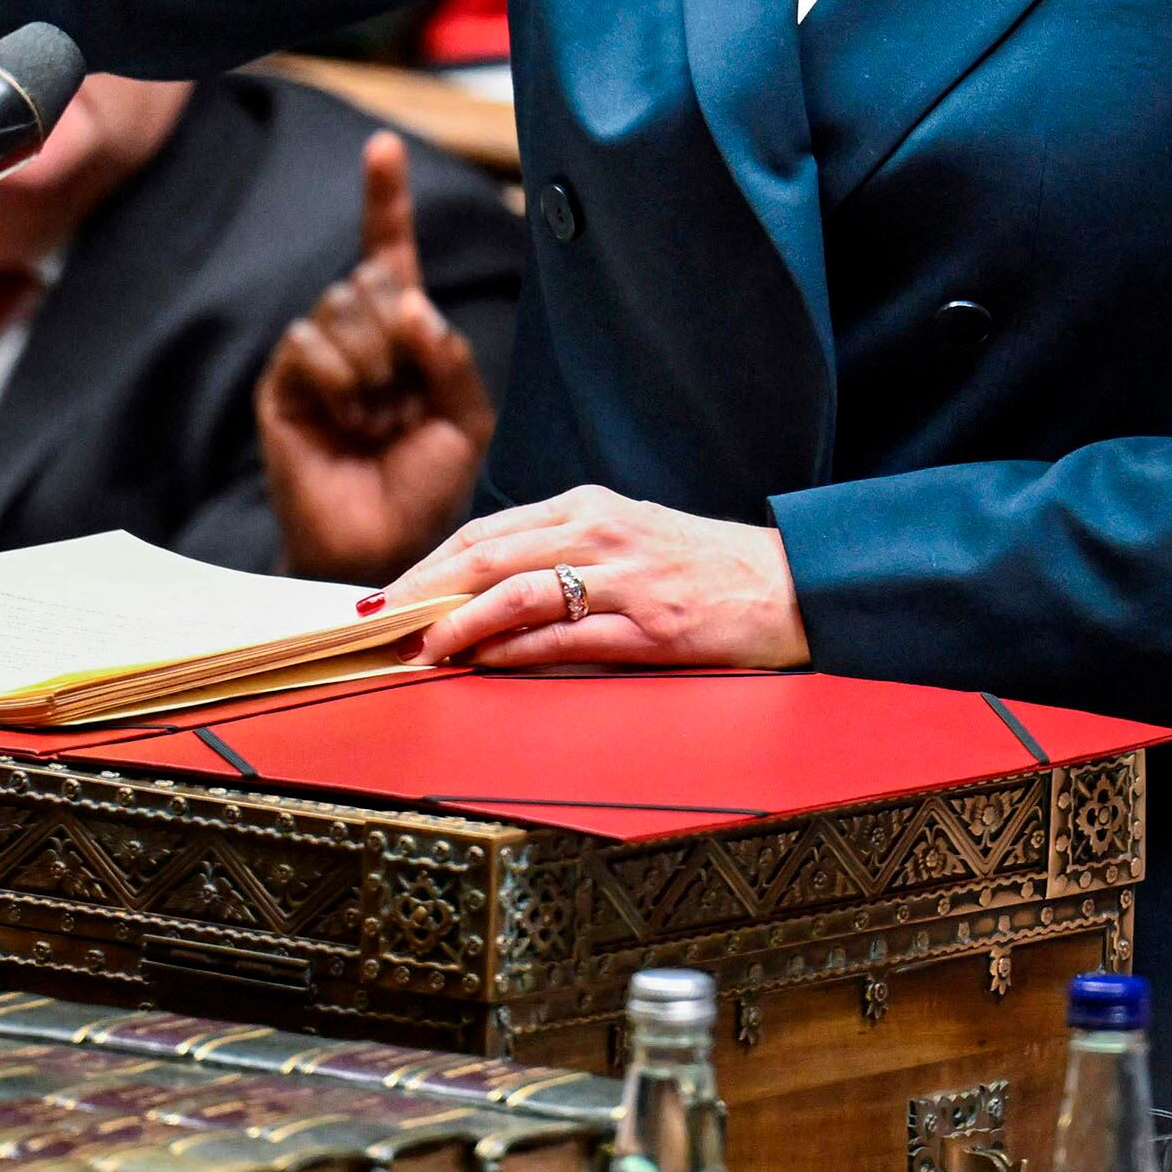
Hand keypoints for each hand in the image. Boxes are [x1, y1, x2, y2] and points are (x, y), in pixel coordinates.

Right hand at [255, 134, 498, 579]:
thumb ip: (450, 357)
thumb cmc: (427, 487)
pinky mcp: (282, 385)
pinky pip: (310, 343)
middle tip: (404, 407)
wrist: (383, 548)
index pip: (388, 250)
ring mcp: (315, 357)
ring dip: (375, 368)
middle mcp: (354, 333)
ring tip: (377, 423)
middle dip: (402, 340)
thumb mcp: (465, 420)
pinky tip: (349, 422)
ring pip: (344, 309)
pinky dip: (341, 380)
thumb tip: (411, 302)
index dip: (384, 198)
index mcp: (401, 331)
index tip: (382, 144)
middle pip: (374, 281)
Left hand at [393, 483, 806, 665]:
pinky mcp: (650, 627)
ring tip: (419, 647)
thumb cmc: (703, 568)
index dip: (429, 562)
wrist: (791, 584)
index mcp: (590, 508)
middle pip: (488, 555)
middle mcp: (601, 532)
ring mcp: (626, 579)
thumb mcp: (627, 541)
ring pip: (518, 591)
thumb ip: (560, 556)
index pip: (488, 532)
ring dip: (458, 622)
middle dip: (424, 589)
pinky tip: (482, 663)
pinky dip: (515, 651)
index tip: (388, 593)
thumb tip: (480, 592)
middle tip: (380, 622)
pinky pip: (566, 637)